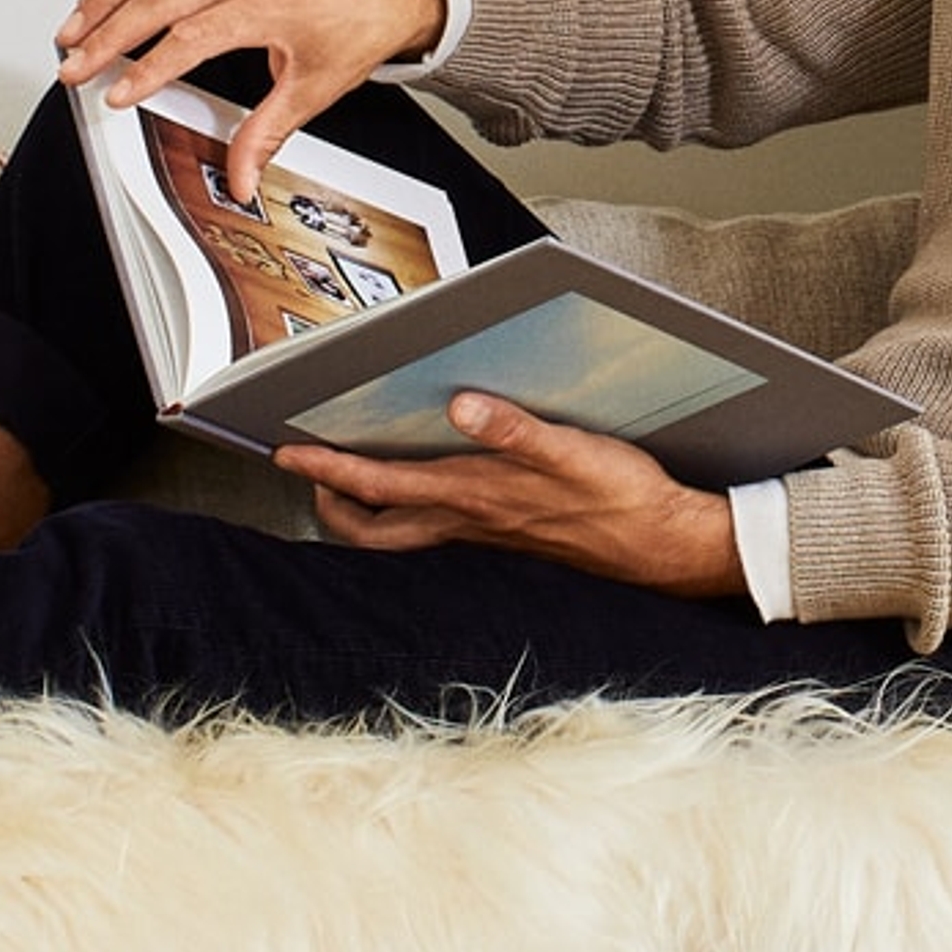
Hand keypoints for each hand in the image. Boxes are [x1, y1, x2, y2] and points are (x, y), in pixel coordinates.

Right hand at [53, 0, 445, 199]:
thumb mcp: (316, 88)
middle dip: (105, 34)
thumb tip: (240, 177)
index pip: (189, 36)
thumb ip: (267, 133)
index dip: (147, 68)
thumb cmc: (357, 23)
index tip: (117, 92)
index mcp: (265, 2)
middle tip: (73, 65)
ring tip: (72, 30)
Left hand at [279, 394, 747, 594]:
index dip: (328, 469)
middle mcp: (469, 520)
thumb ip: (516, 429)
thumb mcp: (574, 452)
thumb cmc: (622, 498)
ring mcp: (484, 532)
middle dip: (330, 501)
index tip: (285, 451)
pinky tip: (417, 484)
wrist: (666, 546)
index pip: (380, 487)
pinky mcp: (504, 532)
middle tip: (304, 469)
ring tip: (343, 476)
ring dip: (363, 509)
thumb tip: (461, 405)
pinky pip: (434, 527)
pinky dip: (406, 509)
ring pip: (401, 532)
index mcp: (474, 496)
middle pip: (374, 527)